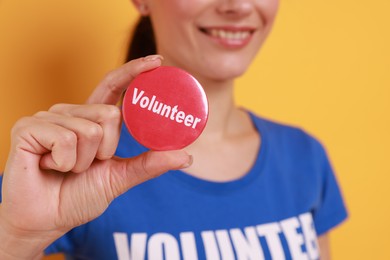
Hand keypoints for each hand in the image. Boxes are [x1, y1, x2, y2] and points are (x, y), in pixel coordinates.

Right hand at [0, 55, 191, 258]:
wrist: (46, 219)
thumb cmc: (78, 196)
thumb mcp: (119, 177)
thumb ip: (149, 164)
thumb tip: (186, 157)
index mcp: (92, 119)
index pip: (115, 86)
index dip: (134, 71)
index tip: (158, 62)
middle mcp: (71, 112)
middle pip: (110, 114)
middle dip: (106, 150)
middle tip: (88, 165)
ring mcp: (48, 117)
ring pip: (90, 130)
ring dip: (85, 161)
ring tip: (66, 168)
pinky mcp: (28, 127)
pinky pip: (65, 139)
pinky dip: (64, 162)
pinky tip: (50, 166)